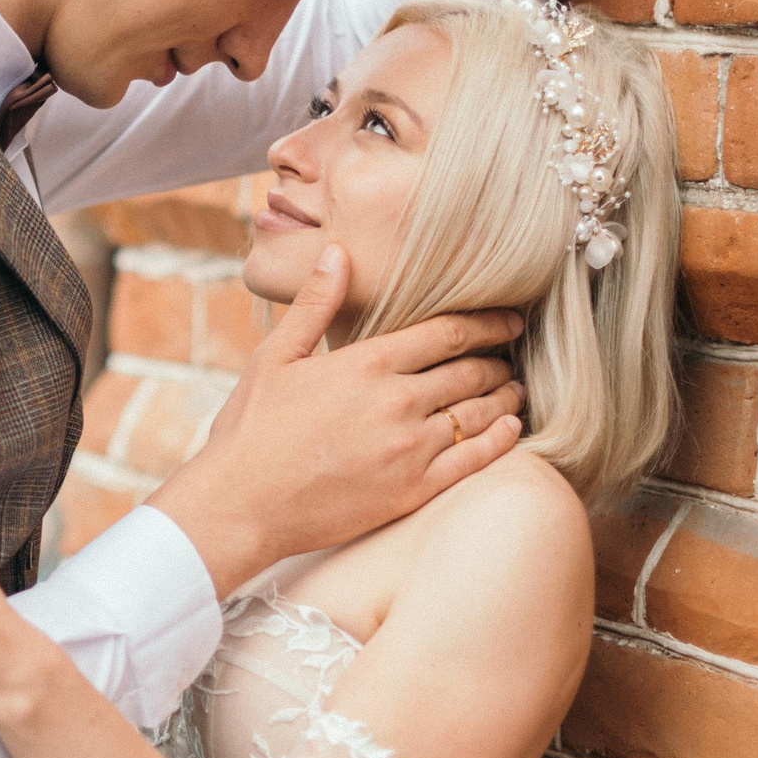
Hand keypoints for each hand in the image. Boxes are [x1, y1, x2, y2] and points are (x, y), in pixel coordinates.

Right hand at [146, 247, 524, 595]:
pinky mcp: (413, 490)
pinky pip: (474, 460)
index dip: (486, 323)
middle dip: (498, 358)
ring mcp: (409, 448)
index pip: (446, 333)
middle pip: (470, 370)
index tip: (509, 318)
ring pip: (479, 413)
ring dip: (505, 396)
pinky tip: (511, 430)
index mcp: (367, 364)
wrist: (241, 505)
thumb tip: (337, 252)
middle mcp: (397, 401)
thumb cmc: (251, 430)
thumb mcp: (276, 357)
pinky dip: (500, 440)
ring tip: (515, 388)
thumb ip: (315, 303)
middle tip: (512, 354)